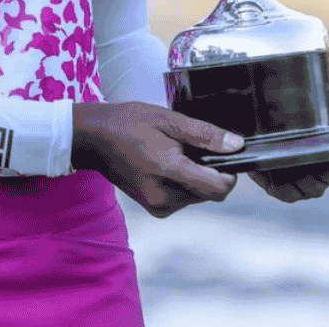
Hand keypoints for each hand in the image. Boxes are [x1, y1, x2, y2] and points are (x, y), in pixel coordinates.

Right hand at [72, 101, 241, 217]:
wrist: (92, 138)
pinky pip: (182, 197)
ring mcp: (157, 205)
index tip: (224, 155)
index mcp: (168, 171)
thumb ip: (204, 135)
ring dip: (194, 177)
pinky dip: (182, 183)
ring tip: (173, 153)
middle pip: (209, 193)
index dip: (229, 173)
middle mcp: (164, 197)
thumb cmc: (126, 124)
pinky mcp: (154, 208)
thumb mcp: (168, 120)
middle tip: (188, 147)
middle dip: (208, 172)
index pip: (217, 188)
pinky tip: (165, 164)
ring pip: (197, 196)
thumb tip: (236, 145)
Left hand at [250, 106, 328, 203]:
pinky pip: (289, 195)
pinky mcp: (284, 188)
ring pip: (314, 189)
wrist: (263, 118)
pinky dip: (285, 187)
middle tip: (321, 155)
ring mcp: (307, 181)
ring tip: (295, 162)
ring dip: (307, 178)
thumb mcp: (325, 108)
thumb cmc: (302, 115)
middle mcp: (328, 171)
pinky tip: (276, 173)